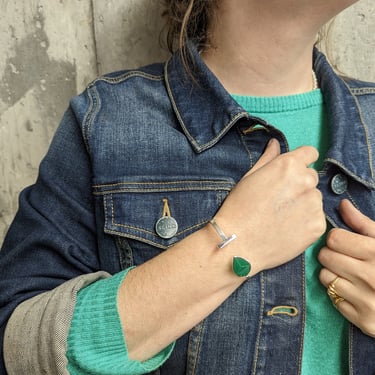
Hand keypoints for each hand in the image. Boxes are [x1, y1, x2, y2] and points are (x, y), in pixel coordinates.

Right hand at [215, 139, 325, 274]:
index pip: (310, 153)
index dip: (300, 161)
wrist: (238, 243)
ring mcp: (314, 205)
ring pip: (314, 198)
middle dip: (299, 184)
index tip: (292, 173)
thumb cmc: (238, 208)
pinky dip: (306, 222)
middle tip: (280, 200)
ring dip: (304, 204)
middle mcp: (306, 181)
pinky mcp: (318, 226)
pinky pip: (317, 218)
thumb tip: (275, 144)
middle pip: (311, 177)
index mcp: (288, 165)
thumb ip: (268, 158)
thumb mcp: (249, 178)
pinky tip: (288, 228)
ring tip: (282, 217)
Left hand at [319, 199, 374, 336]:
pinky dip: (338, 293)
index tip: (345, 242)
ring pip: (324, 276)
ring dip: (332, 273)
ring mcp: (367, 300)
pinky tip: (354, 290)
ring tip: (349, 273)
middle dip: (331, 254)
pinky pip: (332, 298)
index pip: (334, 239)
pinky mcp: (363, 320)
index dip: (336, 238)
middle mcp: (371, 277)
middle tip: (345, 257)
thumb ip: (363, 224)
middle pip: (325, 256)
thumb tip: (342, 205)